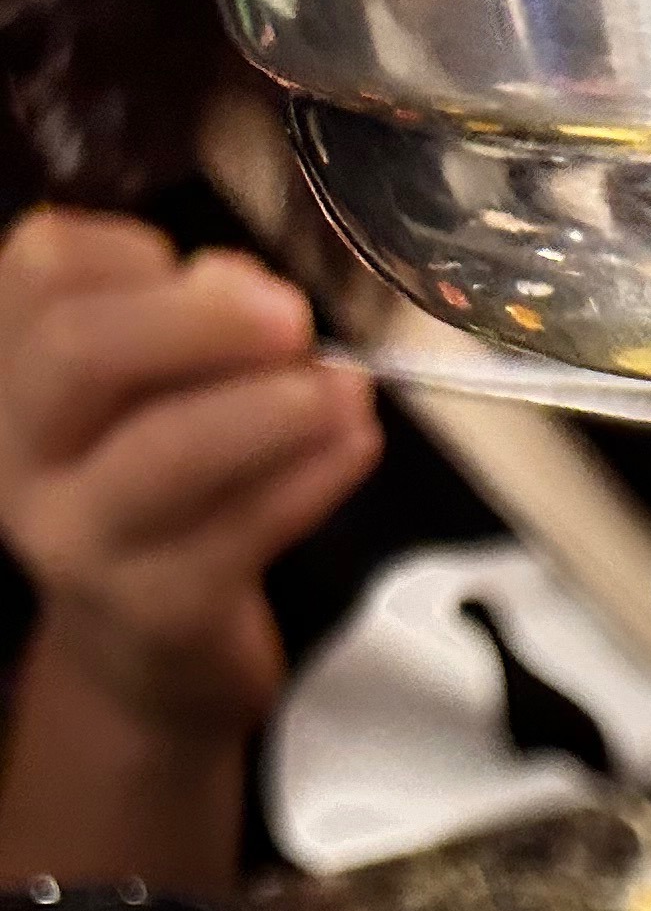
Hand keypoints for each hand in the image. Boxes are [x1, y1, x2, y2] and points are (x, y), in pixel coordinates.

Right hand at [0, 209, 381, 742]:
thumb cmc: (160, 499)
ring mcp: (83, 538)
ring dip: (272, 407)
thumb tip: (243, 284)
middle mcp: (22, 452)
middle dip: (201, 322)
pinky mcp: (161, 608)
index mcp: (12, 371)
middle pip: (82, 351)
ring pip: (168, 449)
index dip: (137, 252)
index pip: (42, 267)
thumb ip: (187, 327)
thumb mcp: (154, 399)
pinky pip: (244, 529)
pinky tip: (357, 444)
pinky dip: (312, 479)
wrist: (148, 658)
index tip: (220, 273)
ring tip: (346, 389)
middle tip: (292, 317)